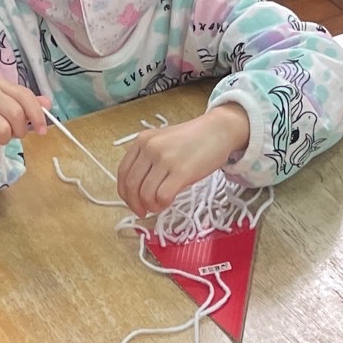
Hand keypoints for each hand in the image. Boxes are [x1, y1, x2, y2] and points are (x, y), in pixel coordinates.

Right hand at [0, 81, 48, 159]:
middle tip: (14, 134)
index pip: (24, 95)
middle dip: (20, 130)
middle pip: (15, 113)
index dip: (37, 114)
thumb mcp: (11, 110)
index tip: (42, 131)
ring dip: (4, 138)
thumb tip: (47, 103)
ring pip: (2, 128)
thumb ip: (28, 105)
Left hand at [116, 108, 249, 216]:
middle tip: (143, 212)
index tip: (131, 203)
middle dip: (135, 204)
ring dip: (150, 206)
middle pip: (132, 185)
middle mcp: (150, 148)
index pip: (123, 172)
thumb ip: (149, 159)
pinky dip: (162, 204)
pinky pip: (163, 196)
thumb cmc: (193, 139)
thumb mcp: (163, 141)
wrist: (219, 130)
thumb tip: (139, 189)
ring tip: (158, 206)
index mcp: (142, 141)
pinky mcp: (182, 171)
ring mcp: (166, 159)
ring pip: (146, 194)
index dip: (125, 193)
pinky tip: (167, 203)